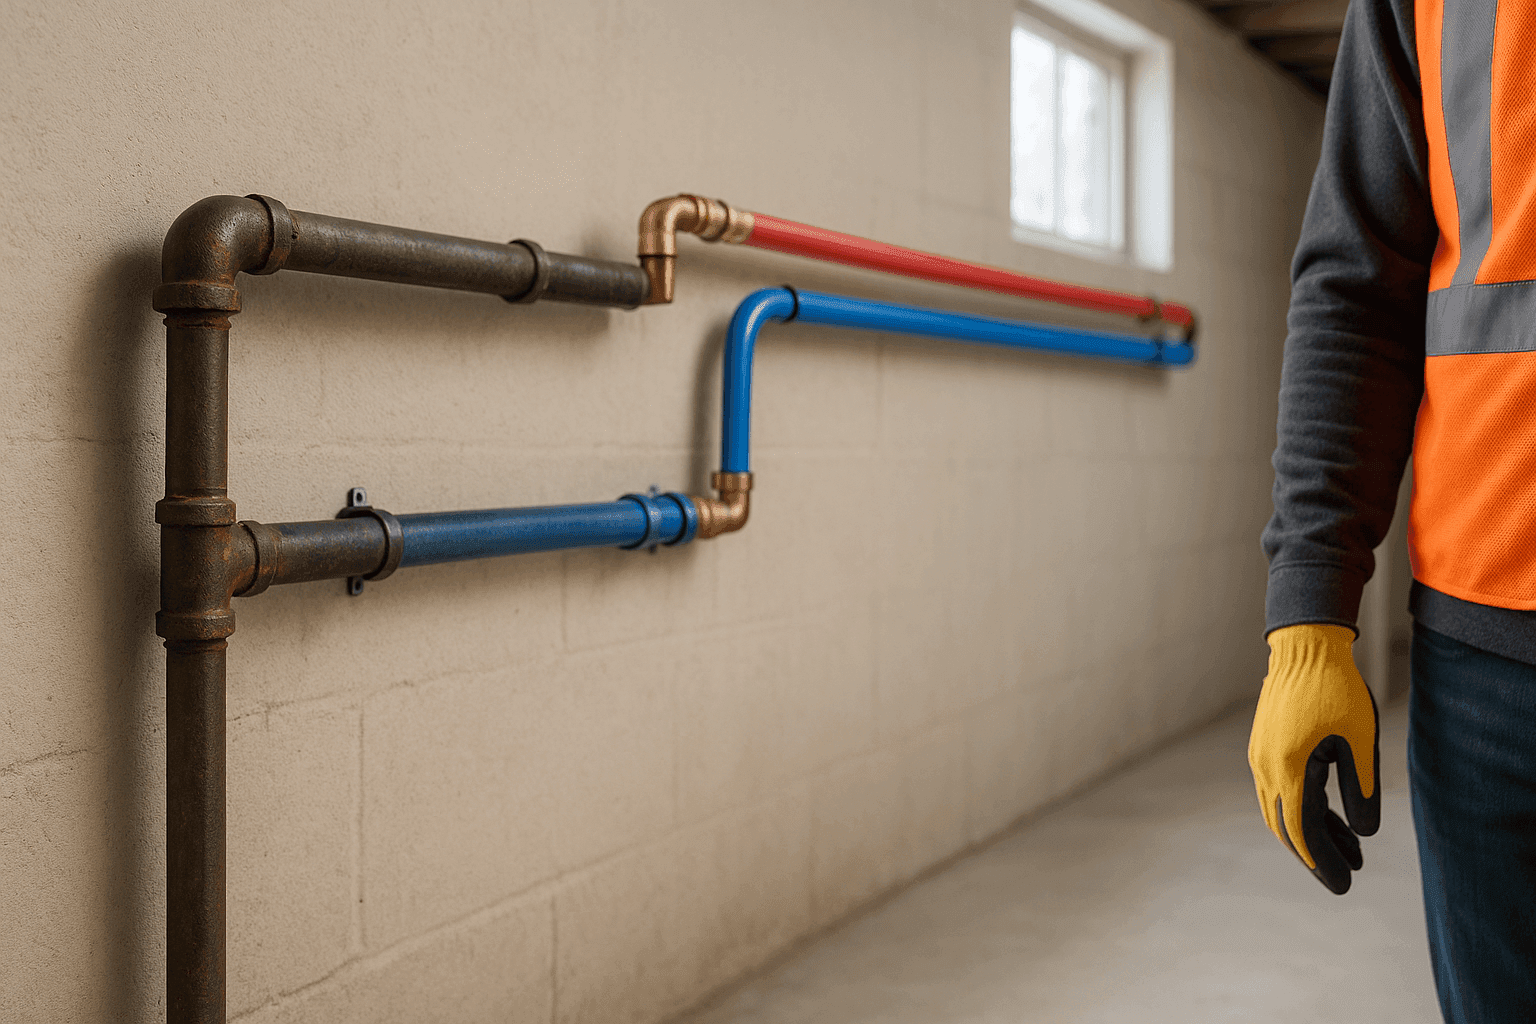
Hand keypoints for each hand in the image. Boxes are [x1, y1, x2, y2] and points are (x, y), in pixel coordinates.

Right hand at [1248, 623, 1379, 893]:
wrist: (1304, 648)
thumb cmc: (1337, 691)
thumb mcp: (1359, 742)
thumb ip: (1361, 790)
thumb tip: (1363, 834)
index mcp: (1288, 769)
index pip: (1302, 831)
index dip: (1323, 862)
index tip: (1344, 885)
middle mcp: (1266, 767)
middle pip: (1286, 827)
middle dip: (1316, 854)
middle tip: (1346, 874)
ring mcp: (1261, 757)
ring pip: (1281, 810)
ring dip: (1311, 831)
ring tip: (1350, 847)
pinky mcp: (1265, 747)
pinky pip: (1280, 789)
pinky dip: (1303, 808)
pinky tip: (1330, 814)